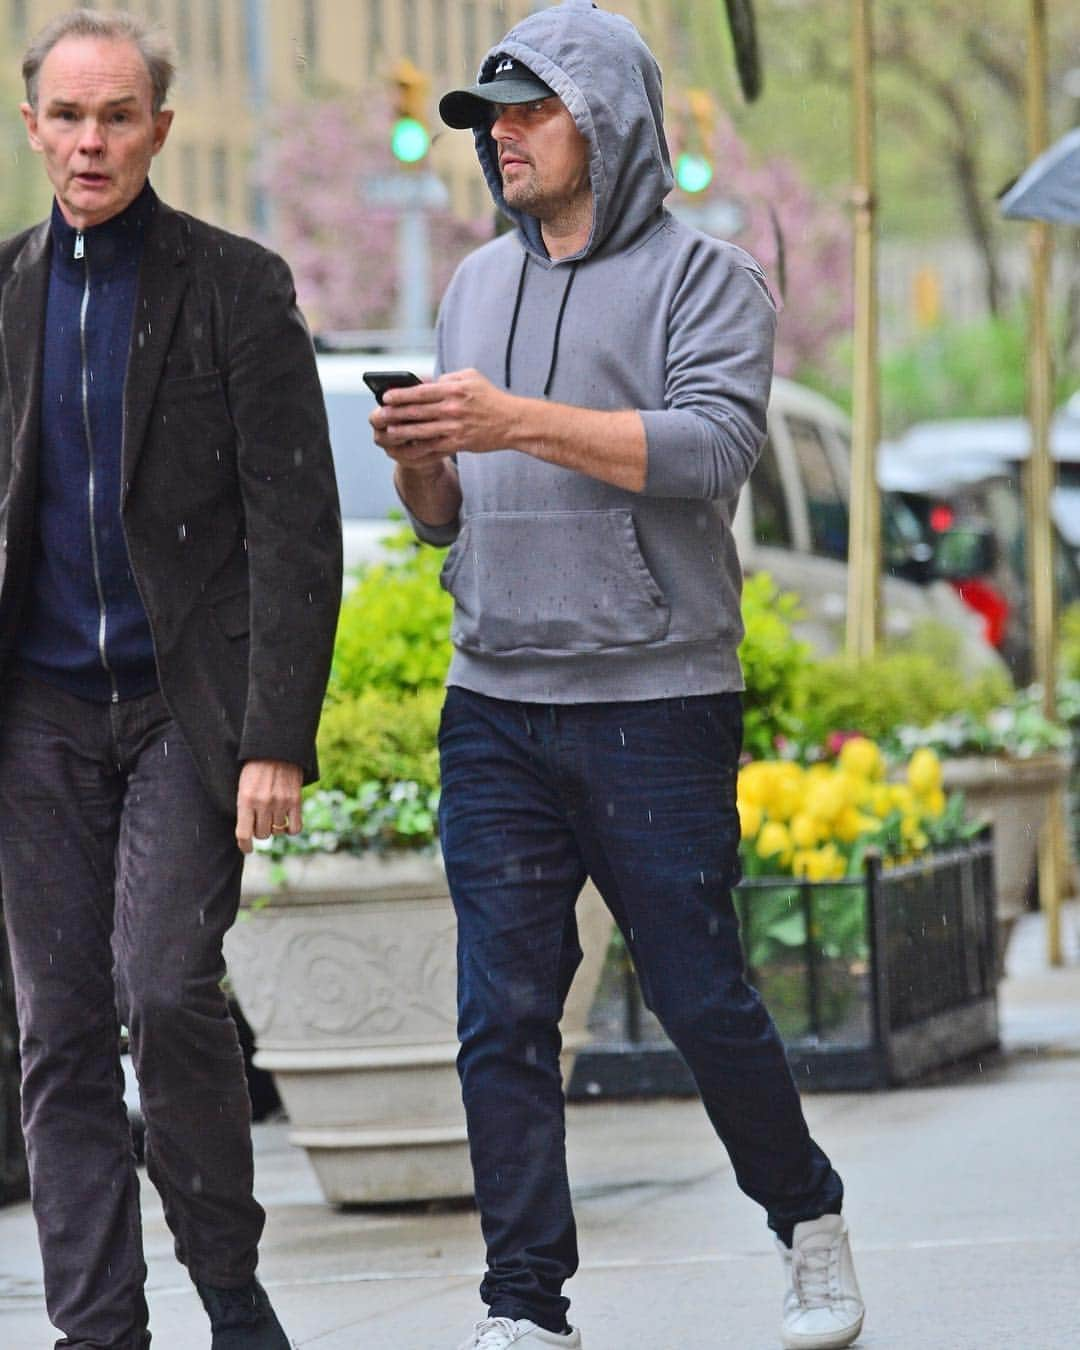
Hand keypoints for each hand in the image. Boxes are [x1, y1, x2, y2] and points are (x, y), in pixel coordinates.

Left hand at [235, 759, 302, 853]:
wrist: (276, 749)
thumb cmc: (255, 767)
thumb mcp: (243, 786)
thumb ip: (245, 808)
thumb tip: (248, 832)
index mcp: (246, 800)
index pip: (244, 834)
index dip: (244, 846)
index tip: (247, 848)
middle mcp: (263, 803)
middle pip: (262, 834)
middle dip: (260, 831)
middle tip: (260, 821)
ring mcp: (281, 803)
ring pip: (277, 831)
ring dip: (274, 828)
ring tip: (272, 817)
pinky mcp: (296, 801)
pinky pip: (295, 828)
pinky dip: (290, 830)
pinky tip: (286, 824)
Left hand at [369, 369, 516, 458]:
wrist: (512, 422)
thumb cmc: (490, 397)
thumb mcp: (471, 378)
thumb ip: (447, 379)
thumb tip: (425, 382)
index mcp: (454, 389)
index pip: (420, 391)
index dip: (400, 394)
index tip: (386, 396)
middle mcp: (452, 408)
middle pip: (417, 412)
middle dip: (395, 414)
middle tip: (379, 415)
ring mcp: (455, 427)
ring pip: (421, 431)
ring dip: (402, 432)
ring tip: (388, 431)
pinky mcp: (458, 443)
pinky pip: (433, 446)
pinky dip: (418, 447)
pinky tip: (406, 447)